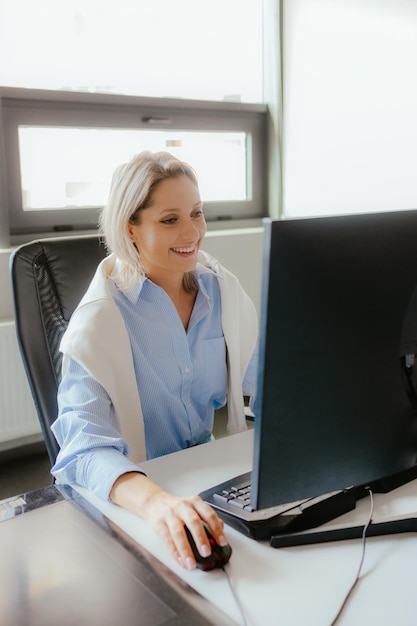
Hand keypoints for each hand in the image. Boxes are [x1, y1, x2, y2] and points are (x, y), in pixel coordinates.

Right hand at [110, 472, 227, 568]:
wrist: (154, 502)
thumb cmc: (177, 508)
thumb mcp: (193, 507)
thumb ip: (206, 517)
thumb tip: (221, 528)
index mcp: (194, 502)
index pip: (208, 514)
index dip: (216, 529)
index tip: (222, 542)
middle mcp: (183, 507)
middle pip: (193, 522)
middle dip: (201, 538)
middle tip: (206, 552)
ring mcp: (170, 515)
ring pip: (178, 532)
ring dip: (186, 550)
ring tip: (191, 563)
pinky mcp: (159, 524)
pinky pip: (167, 540)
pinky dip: (174, 552)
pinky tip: (180, 560)